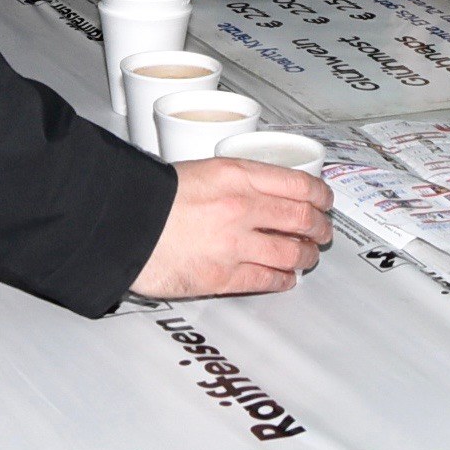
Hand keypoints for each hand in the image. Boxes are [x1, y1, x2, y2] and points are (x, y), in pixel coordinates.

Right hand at [130, 157, 333, 296]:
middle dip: (320, 227)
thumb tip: (264, 193)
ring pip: (291, 252)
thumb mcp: (203, 169)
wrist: (123, 224)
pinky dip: (283, 280)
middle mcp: (242, 207)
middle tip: (324, 231)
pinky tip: (287, 278)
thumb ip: (237, 181)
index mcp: (238, 175)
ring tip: (308, 256)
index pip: (297, 184)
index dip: (320, 195)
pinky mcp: (223, 277)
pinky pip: (266, 280)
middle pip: (301, 219)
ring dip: (306, 255)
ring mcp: (235, 244)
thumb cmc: (154, 196)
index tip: (326, 200)